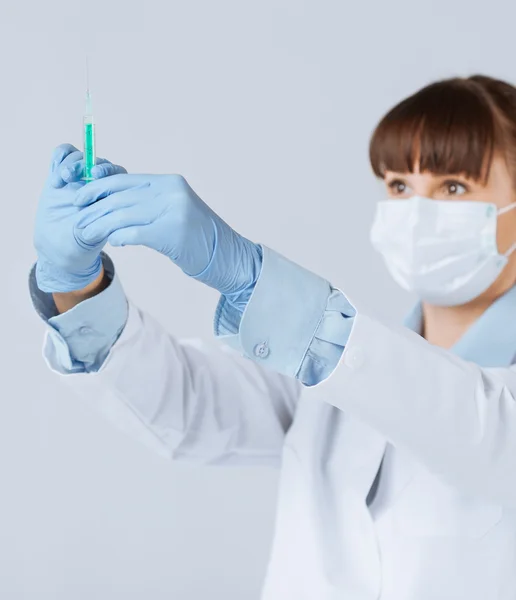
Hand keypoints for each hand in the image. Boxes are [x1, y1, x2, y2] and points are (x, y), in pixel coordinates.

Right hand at [34, 143, 126, 292]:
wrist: (58, 245)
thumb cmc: (81, 243)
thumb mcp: (93, 234)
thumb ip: (101, 222)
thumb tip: (111, 213)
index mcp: (112, 195)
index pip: (117, 174)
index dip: (107, 171)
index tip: (95, 176)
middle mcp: (98, 183)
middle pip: (97, 162)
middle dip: (84, 165)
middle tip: (70, 176)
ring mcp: (78, 178)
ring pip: (79, 157)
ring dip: (70, 164)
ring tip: (60, 179)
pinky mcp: (60, 175)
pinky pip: (62, 155)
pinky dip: (59, 156)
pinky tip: (55, 171)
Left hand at [74, 174, 261, 296]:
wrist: (228, 256)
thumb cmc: (199, 238)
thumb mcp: (175, 210)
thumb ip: (150, 202)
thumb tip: (115, 203)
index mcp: (170, 182)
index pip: (125, 180)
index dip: (98, 188)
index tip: (80, 198)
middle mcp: (171, 192)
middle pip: (121, 196)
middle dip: (94, 209)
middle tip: (77, 219)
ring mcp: (174, 211)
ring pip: (124, 214)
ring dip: (101, 225)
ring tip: (87, 233)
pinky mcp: (173, 233)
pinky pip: (136, 233)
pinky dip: (120, 236)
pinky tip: (114, 242)